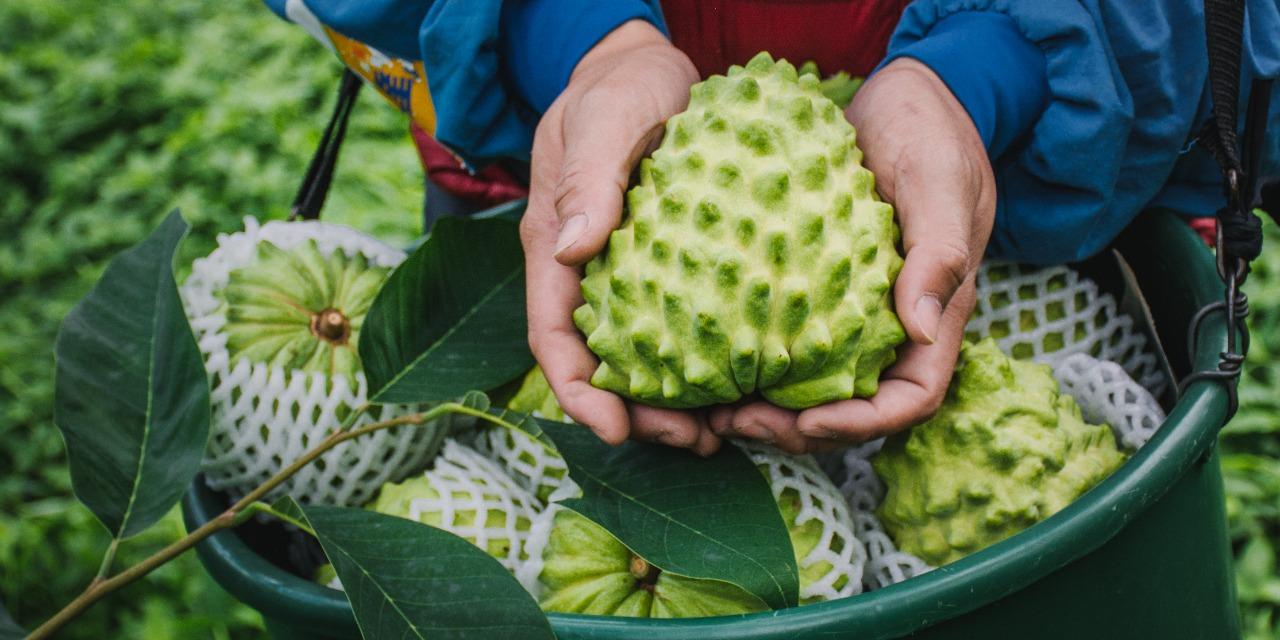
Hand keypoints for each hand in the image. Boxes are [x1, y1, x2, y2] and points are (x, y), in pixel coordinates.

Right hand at [519, 21, 721, 455]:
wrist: (653, 67)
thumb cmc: (618, 88)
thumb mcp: (600, 120)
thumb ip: (586, 179)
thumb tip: (571, 246)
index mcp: (556, 248)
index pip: (554, 336)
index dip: (576, 392)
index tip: (611, 428)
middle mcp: (591, 273)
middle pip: (603, 365)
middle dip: (638, 414)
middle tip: (692, 441)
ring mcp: (633, 274)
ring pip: (647, 357)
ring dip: (679, 401)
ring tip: (724, 431)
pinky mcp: (676, 267)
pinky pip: (687, 326)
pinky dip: (711, 362)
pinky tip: (749, 381)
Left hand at [709, 57, 995, 453]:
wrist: (902, 95)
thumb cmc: (931, 133)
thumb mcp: (941, 184)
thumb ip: (940, 253)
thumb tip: (921, 330)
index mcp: (934, 313)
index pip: (911, 398)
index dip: (862, 424)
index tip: (806, 421)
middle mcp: (891, 324)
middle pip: (852, 406)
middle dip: (797, 429)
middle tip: (734, 423)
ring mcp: (851, 309)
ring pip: (812, 385)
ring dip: (767, 408)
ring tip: (712, 411)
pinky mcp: (814, 286)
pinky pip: (785, 339)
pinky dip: (751, 360)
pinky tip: (707, 359)